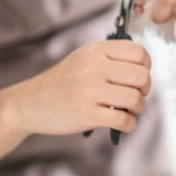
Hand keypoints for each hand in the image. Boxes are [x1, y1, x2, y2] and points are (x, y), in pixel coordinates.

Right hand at [0, 40, 151, 135]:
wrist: (29, 103)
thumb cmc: (64, 82)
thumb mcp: (84, 58)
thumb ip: (111, 58)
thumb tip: (144, 68)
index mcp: (96, 50)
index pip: (139, 52)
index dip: (146, 67)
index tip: (136, 77)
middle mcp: (94, 66)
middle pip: (142, 76)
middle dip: (145, 90)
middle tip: (135, 96)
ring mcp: (89, 90)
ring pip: (135, 99)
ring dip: (138, 108)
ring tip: (129, 110)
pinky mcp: (86, 114)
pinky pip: (123, 120)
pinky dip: (130, 125)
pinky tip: (124, 124)